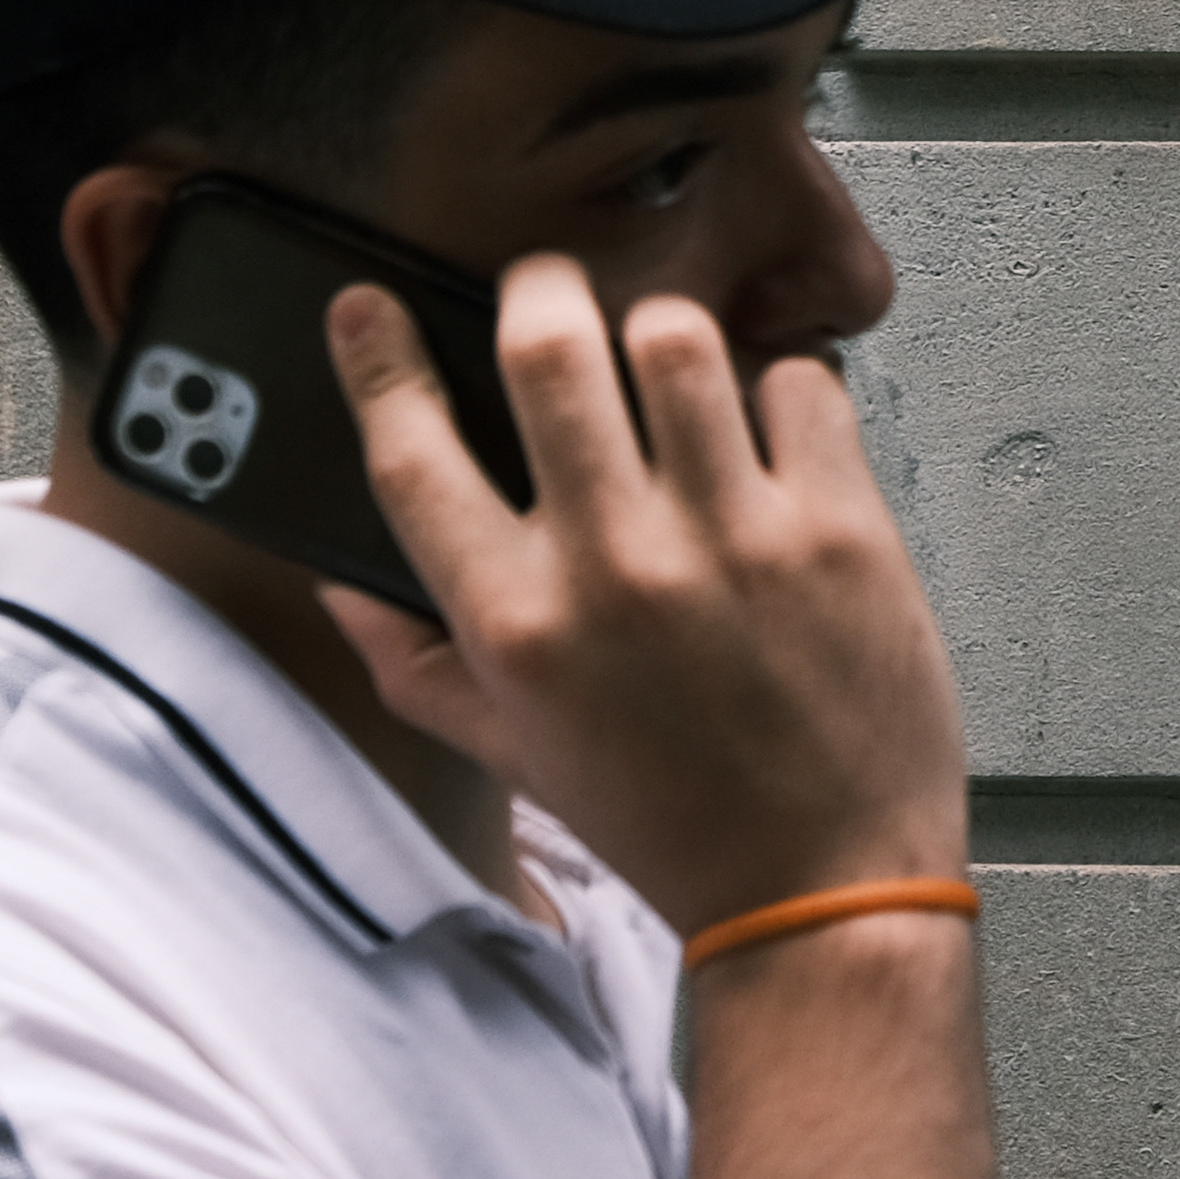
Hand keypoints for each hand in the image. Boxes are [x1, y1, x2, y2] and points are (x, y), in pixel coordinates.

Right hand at [317, 267, 969, 934]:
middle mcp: (614, 570)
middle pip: (545, 346)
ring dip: (666, 335)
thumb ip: (415, 661)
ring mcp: (732, 542)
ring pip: (676, 338)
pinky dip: (783, 388)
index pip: (412, 452)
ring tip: (671, 370)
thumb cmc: (667, 819)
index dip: (377, 359)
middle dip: (539, 292)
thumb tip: (341, 585)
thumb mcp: (513, 752)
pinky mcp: (838, 530)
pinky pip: (799, 384)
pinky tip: (771, 435)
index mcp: (517, 624)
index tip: (368, 307)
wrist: (818, 886)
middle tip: (550, 296)